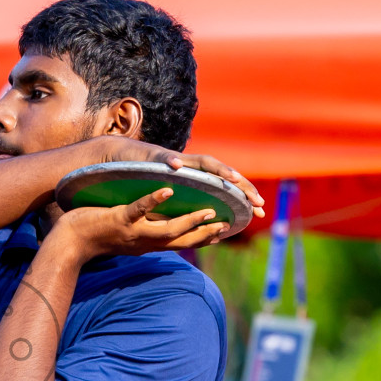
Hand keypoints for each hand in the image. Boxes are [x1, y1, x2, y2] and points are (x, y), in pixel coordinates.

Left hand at [46, 187, 228, 263]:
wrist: (67, 244)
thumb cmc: (95, 237)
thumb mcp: (125, 237)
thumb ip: (142, 231)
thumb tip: (157, 226)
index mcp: (147, 244)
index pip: (180, 243)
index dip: (202, 239)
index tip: (222, 232)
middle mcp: (144, 241)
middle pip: (181, 240)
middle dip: (204, 233)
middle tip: (225, 224)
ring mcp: (132, 231)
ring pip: (167, 229)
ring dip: (189, 220)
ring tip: (207, 209)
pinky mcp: (117, 219)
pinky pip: (138, 209)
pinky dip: (153, 200)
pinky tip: (167, 189)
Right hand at [95, 137, 265, 216]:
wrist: (119, 162)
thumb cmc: (147, 182)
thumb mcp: (171, 199)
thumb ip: (188, 206)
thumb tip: (210, 223)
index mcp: (194, 179)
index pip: (224, 186)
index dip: (243, 196)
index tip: (261, 210)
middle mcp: (189, 167)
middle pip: (221, 173)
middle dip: (241, 185)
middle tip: (258, 201)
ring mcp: (174, 160)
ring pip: (200, 162)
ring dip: (217, 168)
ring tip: (234, 177)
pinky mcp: (153, 157)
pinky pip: (162, 159)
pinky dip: (169, 160)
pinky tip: (176, 165)